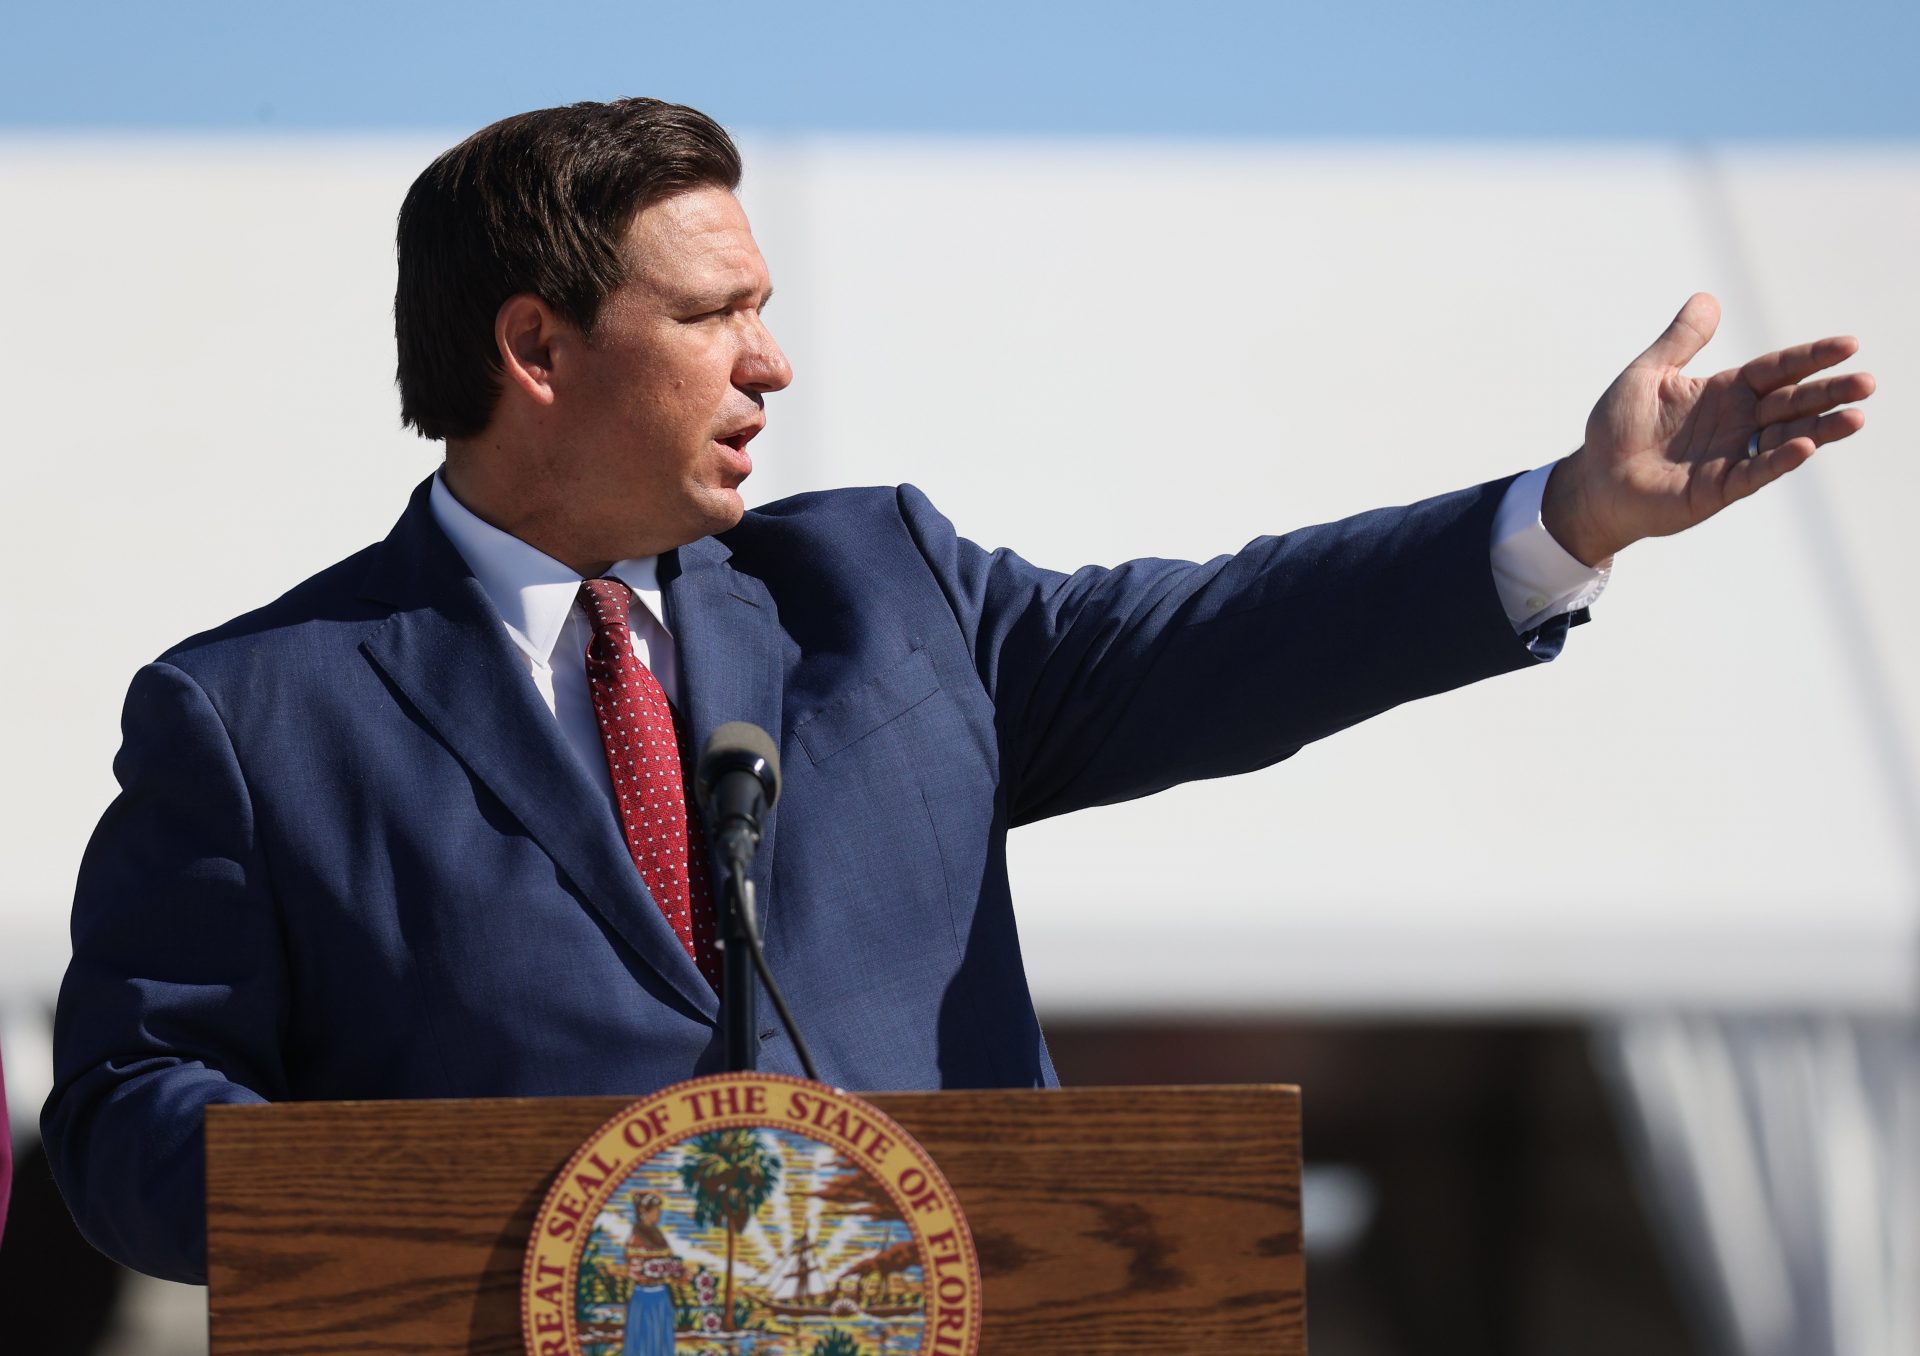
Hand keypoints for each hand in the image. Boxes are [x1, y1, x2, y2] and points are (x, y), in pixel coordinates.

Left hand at [1541, 293, 1873, 565]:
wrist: (1594, 479)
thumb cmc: (1617, 428)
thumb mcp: (1646, 375)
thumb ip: (1679, 341)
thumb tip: (1707, 298)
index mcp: (1724, 391)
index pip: (1778, 369)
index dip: (1811, 357)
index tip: (1849, 344)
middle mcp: (1737, 422)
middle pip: (1792, 402)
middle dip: (1829, 392)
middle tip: (1867, 382)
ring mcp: (1732, 456)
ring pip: (1786, 438)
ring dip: (1821, 428)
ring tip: (1855, 416)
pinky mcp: (1719, 488)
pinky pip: (1755, 472)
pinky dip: (1779, 460)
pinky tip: (1805, 445)